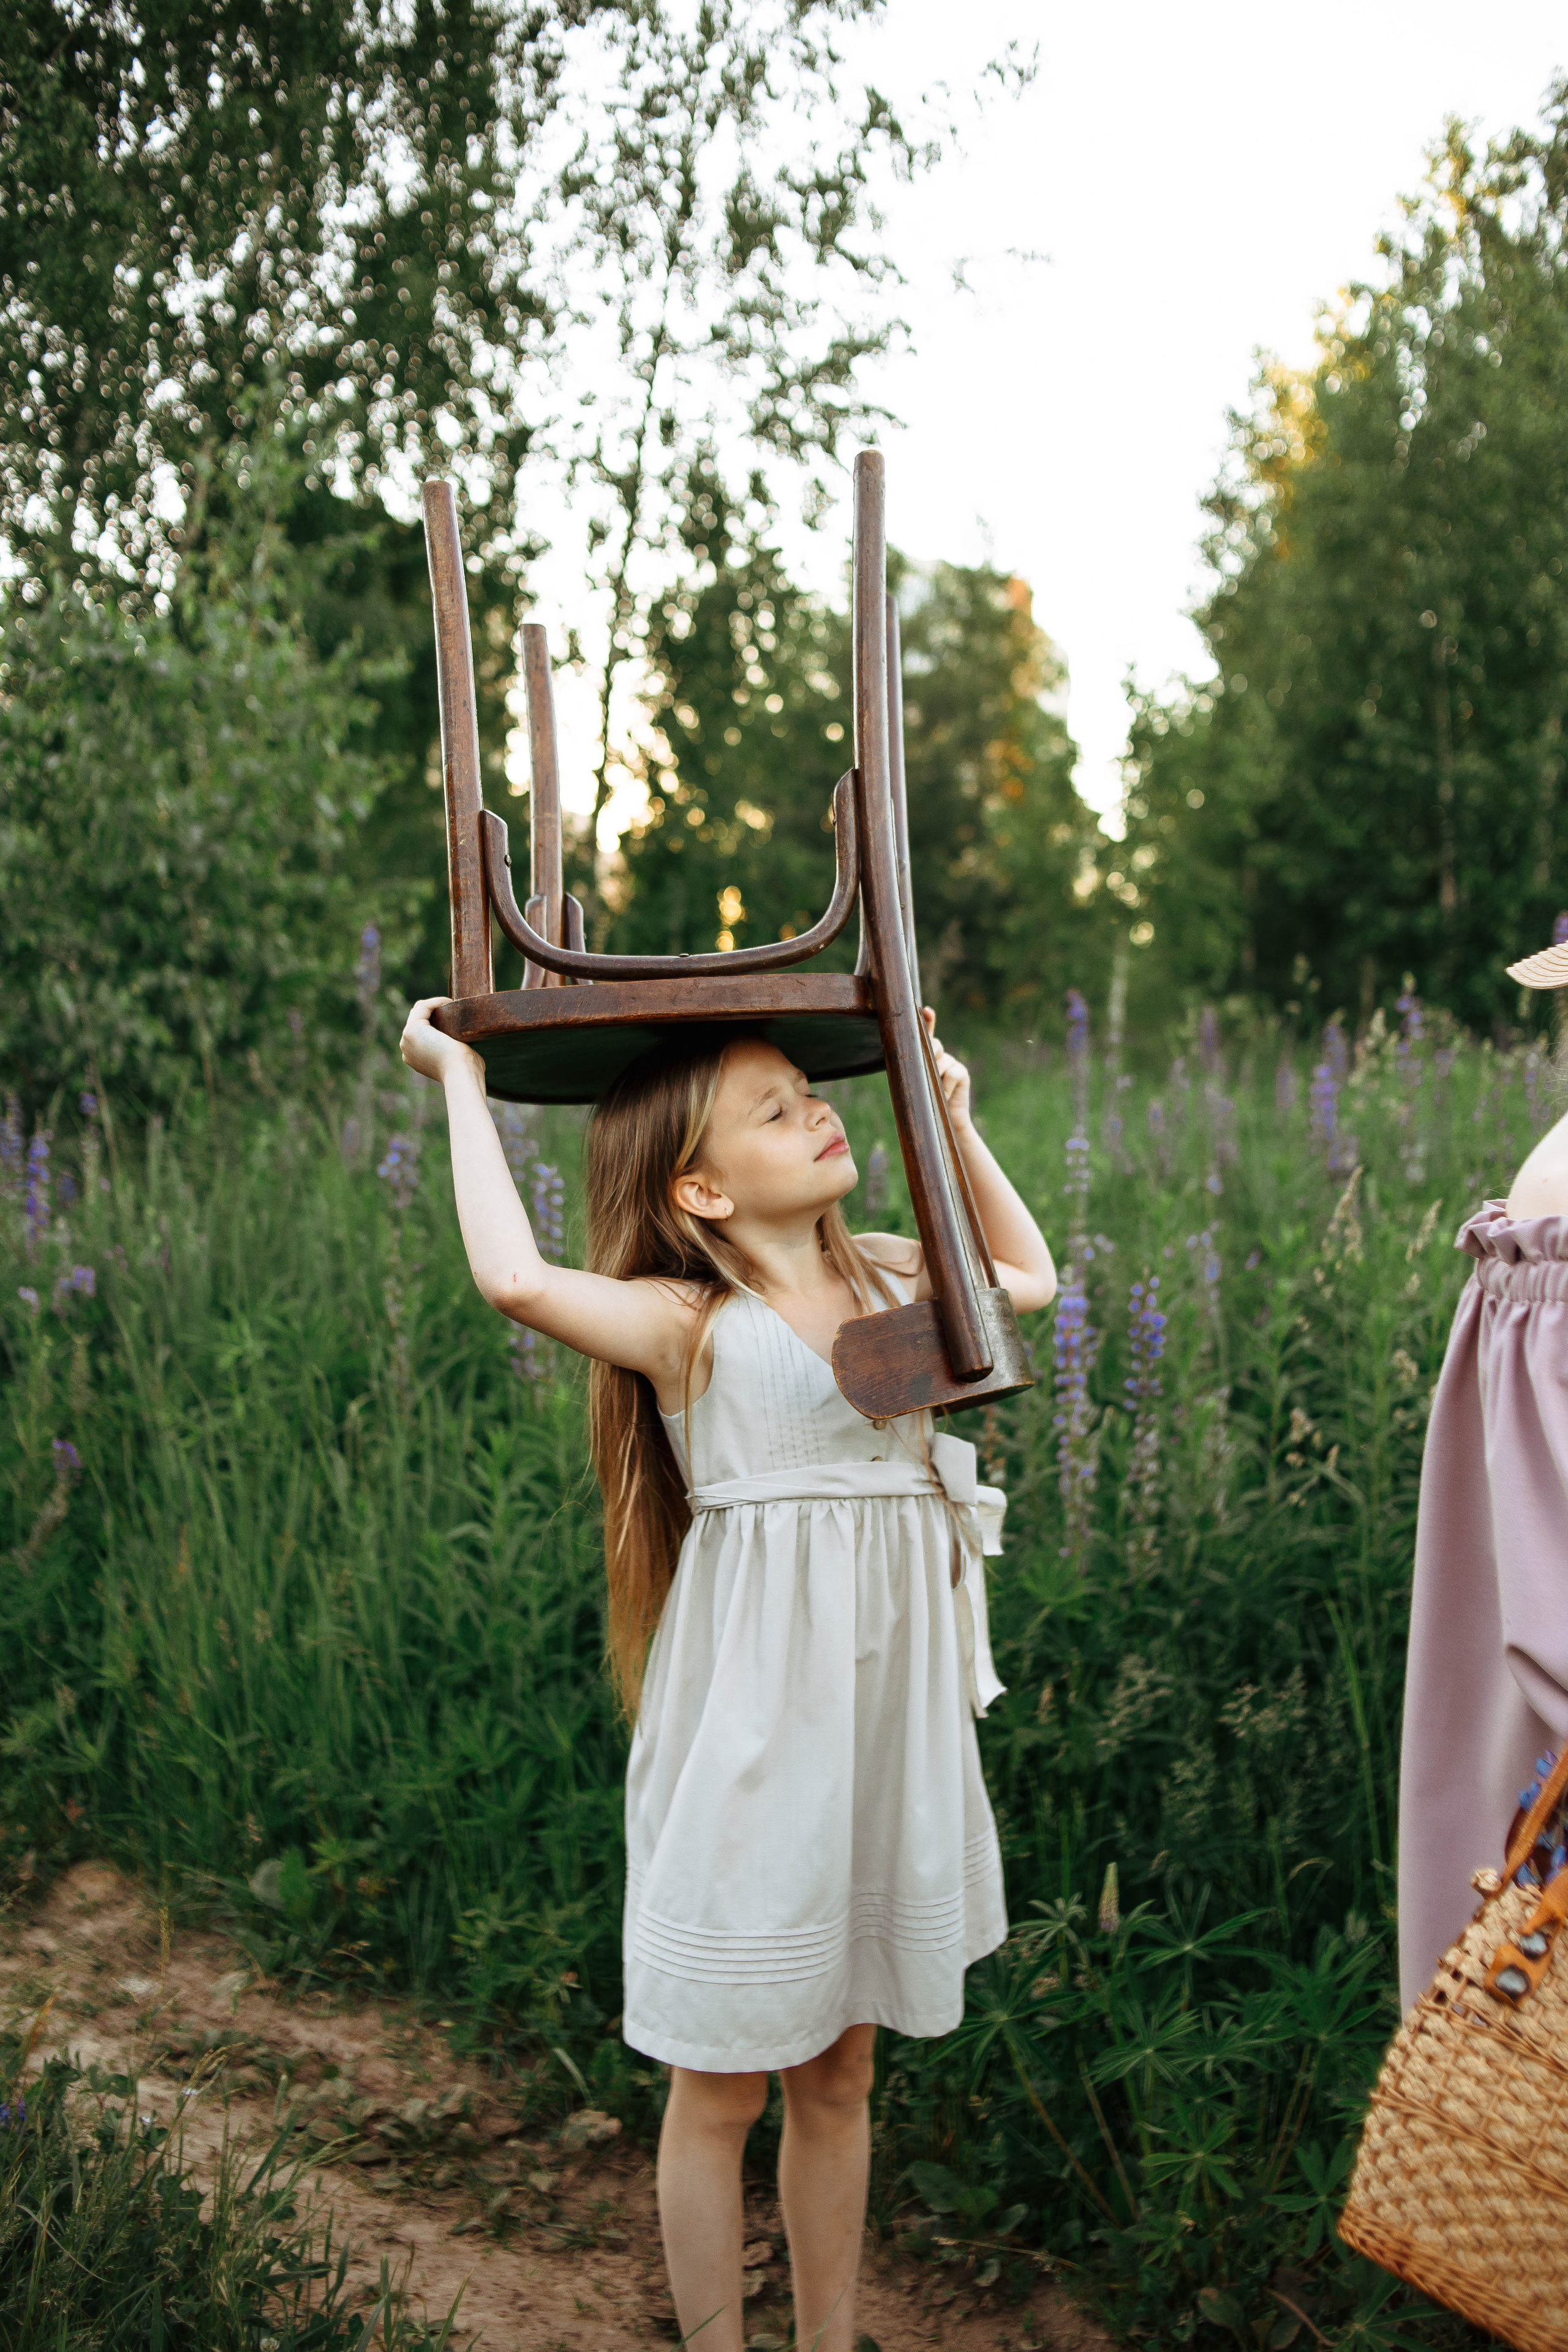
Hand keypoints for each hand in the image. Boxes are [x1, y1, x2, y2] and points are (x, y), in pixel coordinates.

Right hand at [400, 997, 484, 1085]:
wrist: (460, 1073)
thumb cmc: (465, 1069)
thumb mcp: (457, 1059)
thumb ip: (454, 1051)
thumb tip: (463, 1043)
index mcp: (415, 1058)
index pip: (421, 1032)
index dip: (435, 1020)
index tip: (454, 1017)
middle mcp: (407, 1049)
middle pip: (417, 1020)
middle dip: (433, 1011)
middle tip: (454, 1010)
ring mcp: (406, 1039)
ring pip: (418, 1012)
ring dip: (435, 1005)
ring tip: (453, 1005)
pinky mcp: (412, 1029)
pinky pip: (423, 1006)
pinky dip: (436, 1001)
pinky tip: (450, 1002)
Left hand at [922, 1007, 972, 1132]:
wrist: (946, 1122)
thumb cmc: (928, 1104)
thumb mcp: (920, 1084)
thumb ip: (918, 1068)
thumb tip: (909, 1057)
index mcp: (929, 1058)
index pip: (927, 1036)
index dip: (928, 1022)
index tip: (927, 1010)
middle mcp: (942, 1056)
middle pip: (933, 1046)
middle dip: (928, 1058)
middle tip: (927, 1077)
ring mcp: (954, 1063)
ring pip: (941, 1063)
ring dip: (936, 1081)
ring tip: (937, 1094)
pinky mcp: (963, 1072)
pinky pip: (951, 1074)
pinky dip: (946, 1088)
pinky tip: (947, 1096)